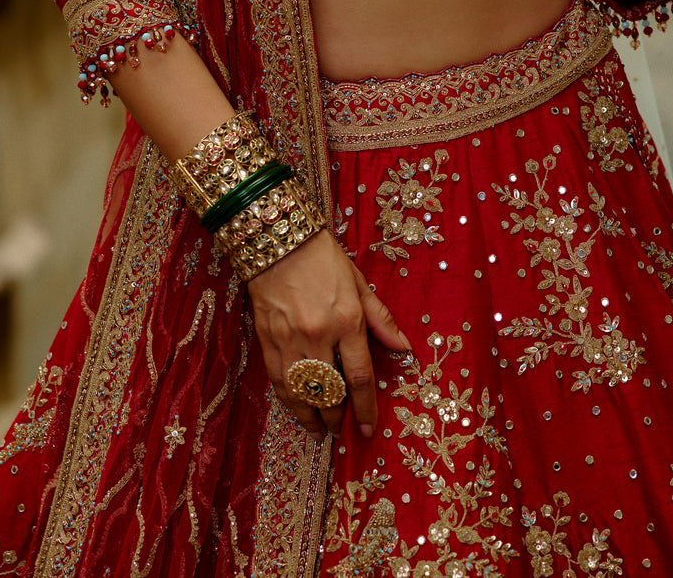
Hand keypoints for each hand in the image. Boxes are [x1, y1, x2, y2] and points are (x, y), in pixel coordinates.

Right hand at [246, 229, 410, 442]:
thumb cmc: (323, 259)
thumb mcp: (359, 283)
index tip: (368, 429)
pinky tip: (296, 410)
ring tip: (319, 431)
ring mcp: (290, 339)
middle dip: (337, 416)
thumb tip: (404, 349)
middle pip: (329, 392)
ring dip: (311, 417)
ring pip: (302, 394)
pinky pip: (279, 382)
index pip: (360, 377)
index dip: (365, 408)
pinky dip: (289, 401)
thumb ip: (381, 319)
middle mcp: (318, 335)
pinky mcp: (267, 340)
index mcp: (347, 320)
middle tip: (341, 428)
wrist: (279, 240)